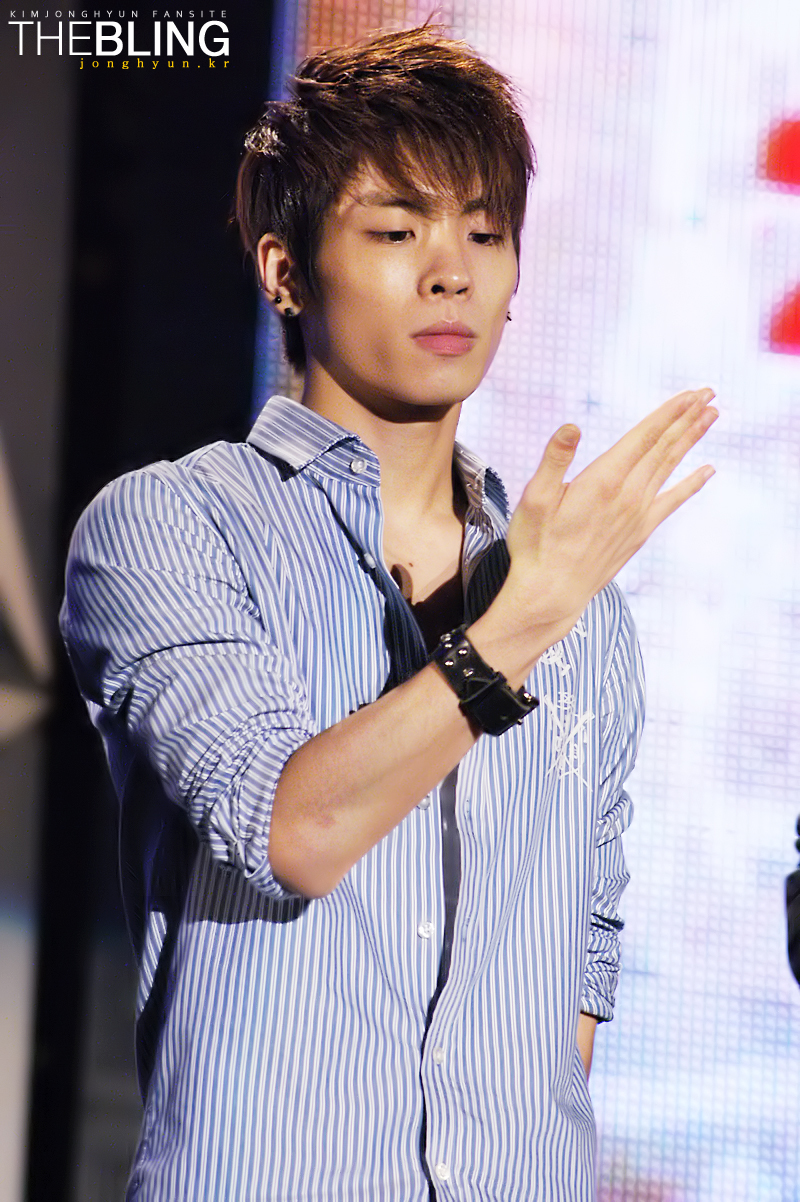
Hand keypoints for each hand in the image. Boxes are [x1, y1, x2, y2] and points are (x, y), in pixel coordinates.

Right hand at [500, 388, 717, 645]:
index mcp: (602, 481)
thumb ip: (554, 460)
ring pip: (670, 467)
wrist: (552, 594)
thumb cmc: (536, 544)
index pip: (643, 437)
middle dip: (687, 418)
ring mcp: (638, 515)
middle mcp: (628, 495)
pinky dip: (691, 484)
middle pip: (663, 447)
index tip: (691, 393)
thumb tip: (572, 426)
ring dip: (690, 440)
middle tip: (709, 393)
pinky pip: (672, 501)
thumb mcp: (533, 499)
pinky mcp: (640, 532)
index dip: (668, 413)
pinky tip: (708, 471)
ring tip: (711, 416)